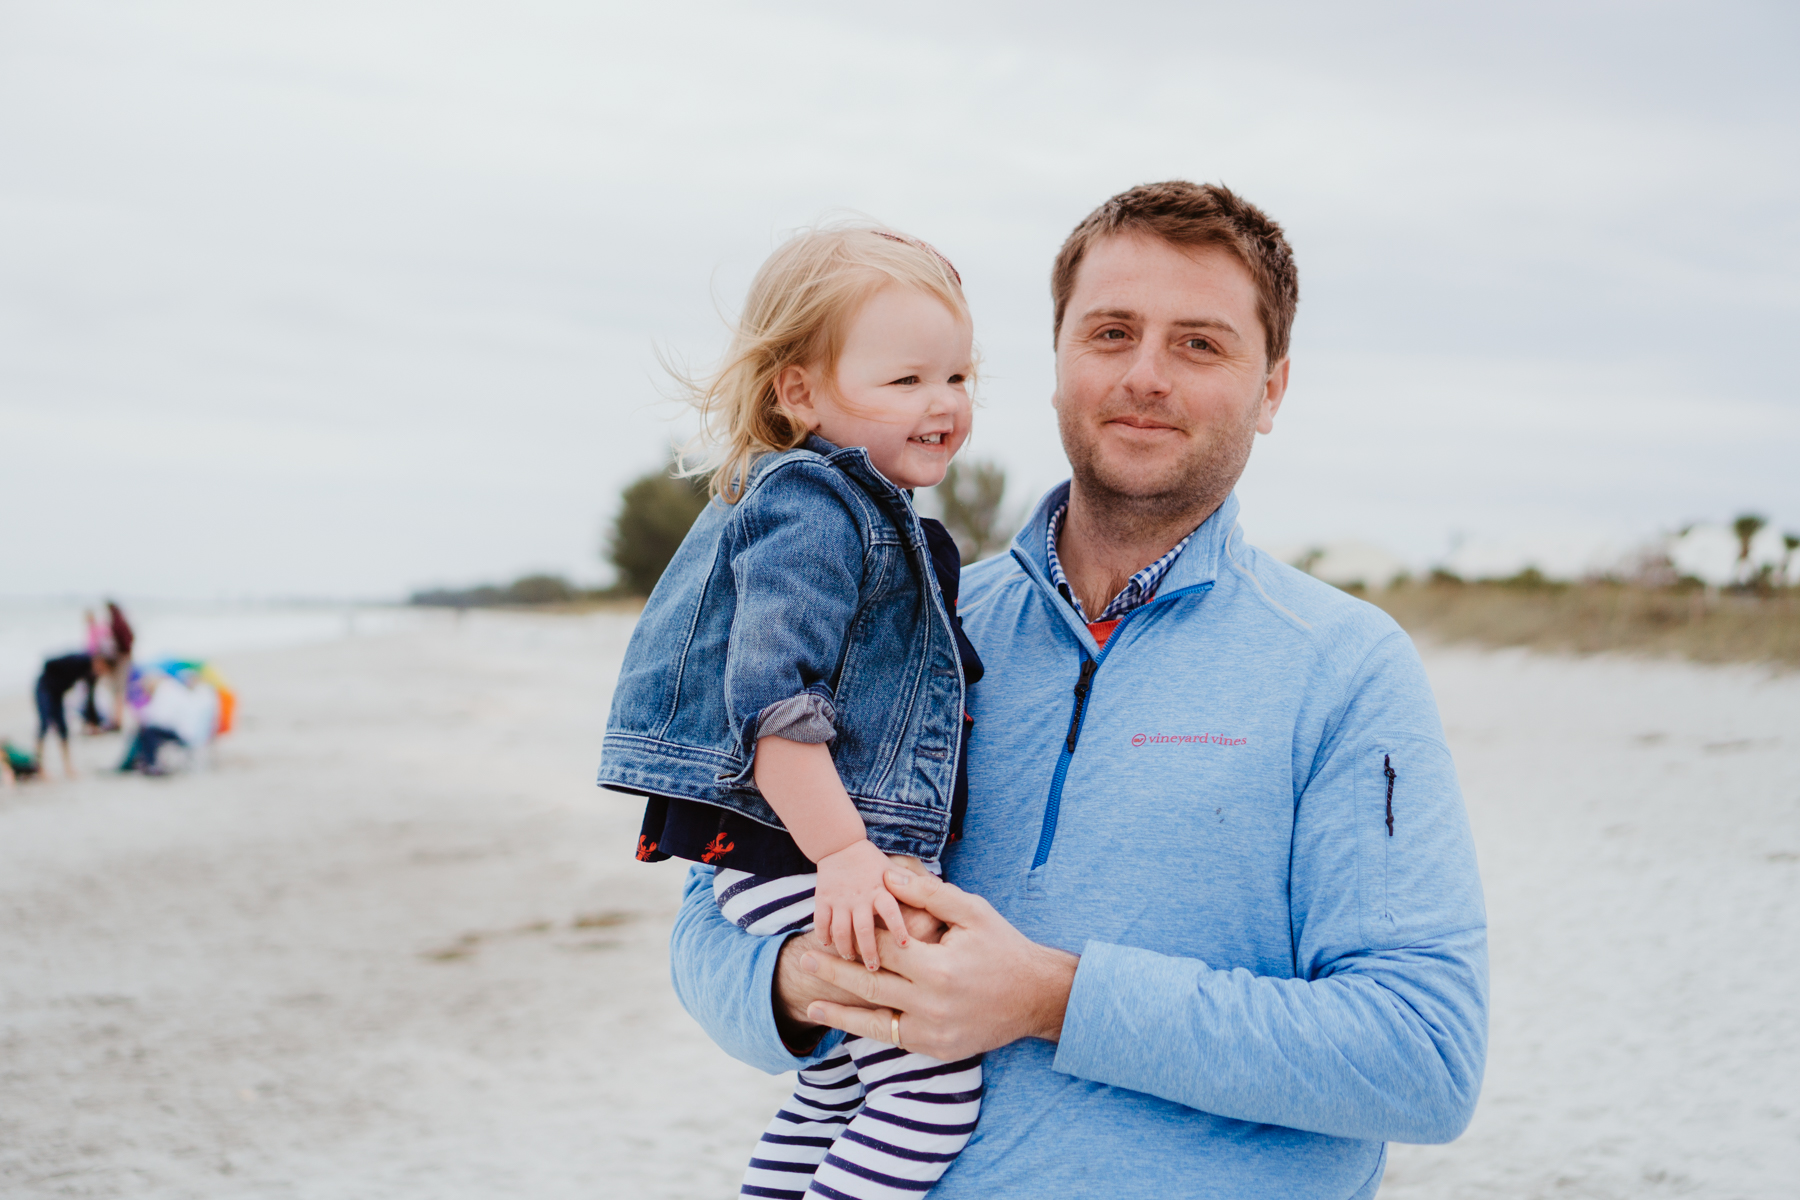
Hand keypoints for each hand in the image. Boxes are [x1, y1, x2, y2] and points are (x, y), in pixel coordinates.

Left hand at [799, 868, 1079, 1061]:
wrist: (1037, 997)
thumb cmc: (1003, 947)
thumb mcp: (971, 911)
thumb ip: (927, 894)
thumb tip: (886, 875)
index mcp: (938, 968)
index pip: (883, 949)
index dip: (857, 935)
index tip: (829, 928)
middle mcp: (932, 1005)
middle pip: (869, 987)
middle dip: (833, 973)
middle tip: (803, 961)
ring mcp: (934, 1033)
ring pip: (875, 1024)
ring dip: (841, 1014)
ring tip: (811, 1007)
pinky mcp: (938, 1050)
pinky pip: (895, 1040)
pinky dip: (871, 1031)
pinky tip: (850, 1024)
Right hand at [814, 839, 909, 969]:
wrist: (841, 845)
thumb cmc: (875, 864)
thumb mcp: (897, 871)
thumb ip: (916, 887)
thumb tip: (947, 902)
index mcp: (882, 890)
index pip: (891, 910)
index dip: (897, 927)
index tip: (904, 945)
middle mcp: (861, 895)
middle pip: (864, 928)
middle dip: (869, 950)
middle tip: (874, 968)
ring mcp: (840, 898)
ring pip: (841, 929)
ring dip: (845, 948)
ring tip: (851, 959)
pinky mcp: (823, 899)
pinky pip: (822, 922)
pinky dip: (824, 936)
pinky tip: (828, 947)